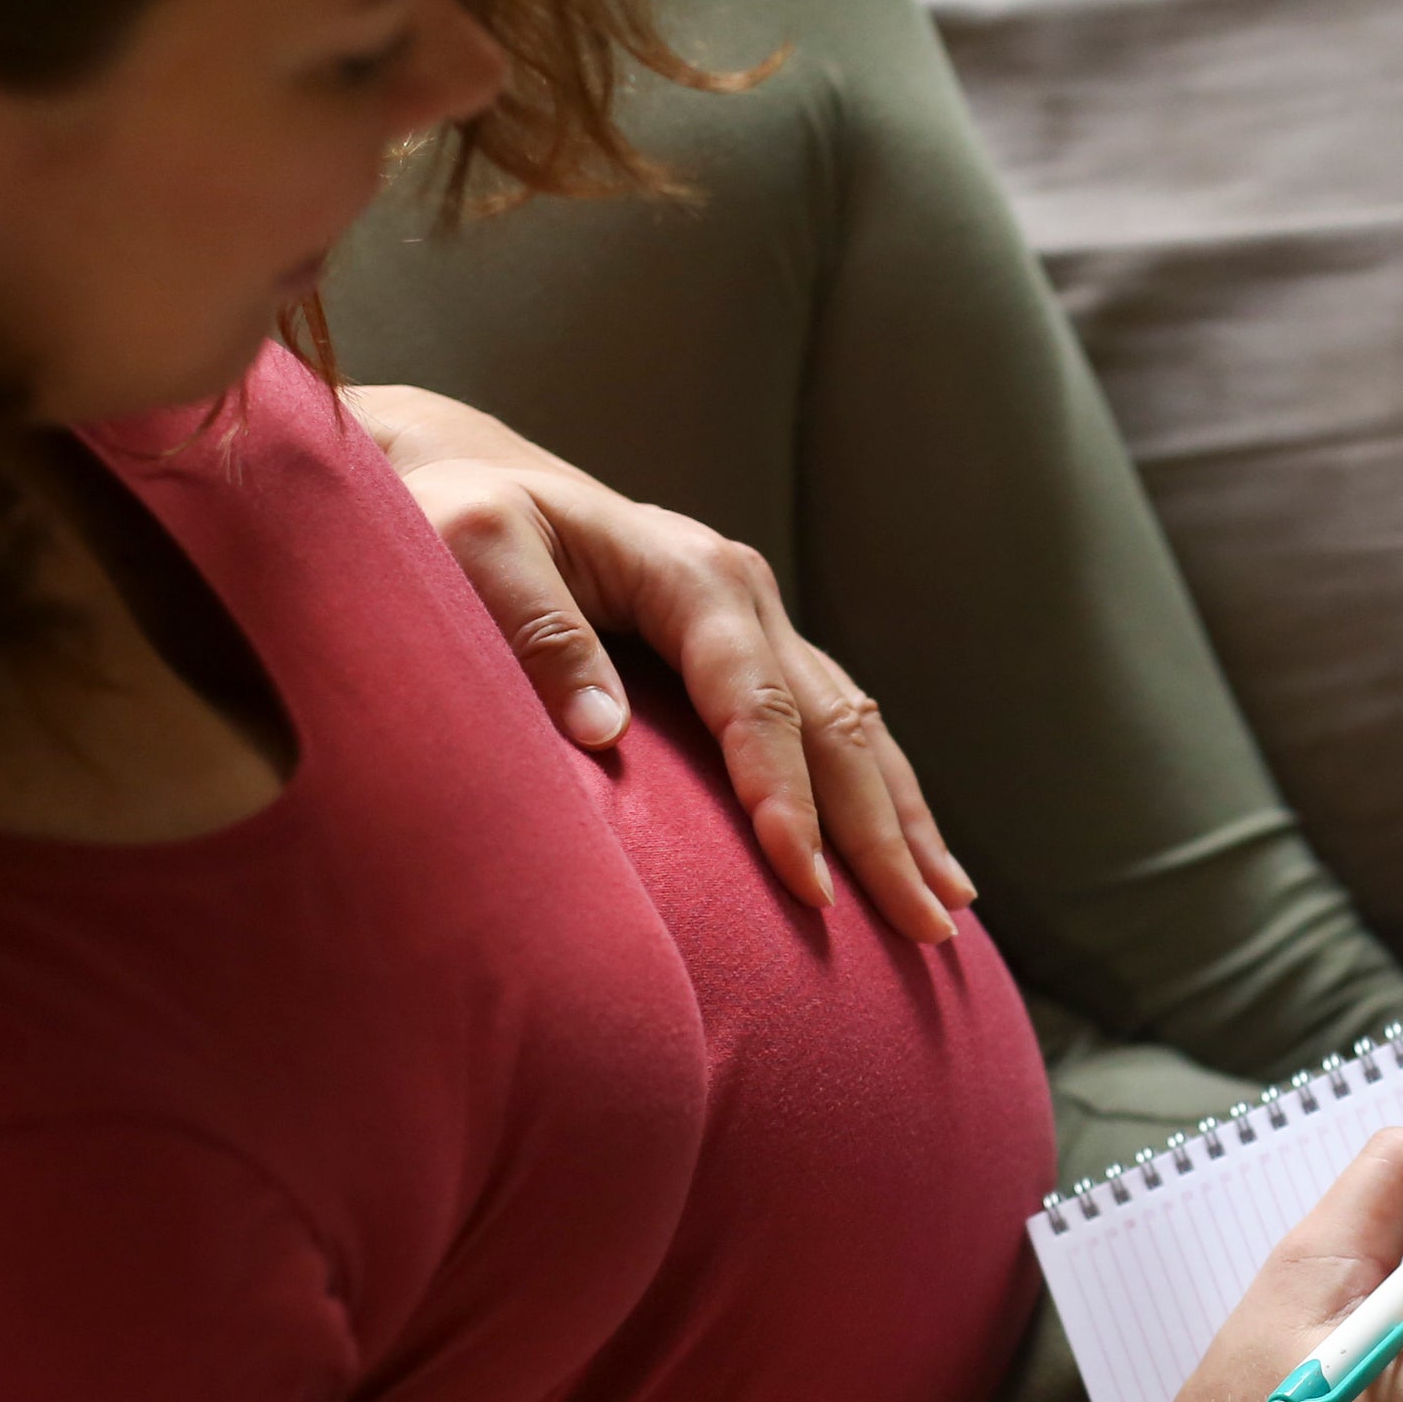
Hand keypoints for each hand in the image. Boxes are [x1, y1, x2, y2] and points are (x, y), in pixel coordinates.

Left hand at [345, 384, 975, 944]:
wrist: (462, 472)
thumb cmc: (456, 516)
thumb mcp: (473, 546)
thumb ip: (534, 629)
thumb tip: (603, 731)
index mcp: (692, 572)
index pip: (757, 702)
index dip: (786, 799)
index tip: (807, 889)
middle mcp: (746, 594)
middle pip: (837, 726)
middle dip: (883, 834)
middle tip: (923, 929)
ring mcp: (760, 623)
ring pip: (857, 730)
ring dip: (905, 822)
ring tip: (946, 910)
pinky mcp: (753, 653)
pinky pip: (834, 730)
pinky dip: (880, 798)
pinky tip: (911, 855)